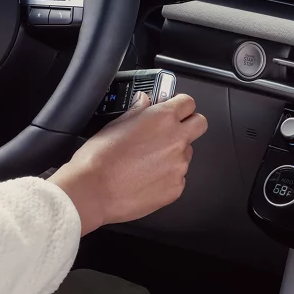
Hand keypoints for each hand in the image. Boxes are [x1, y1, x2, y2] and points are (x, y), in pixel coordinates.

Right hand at [48, 93, 206, 235]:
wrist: (93, 191)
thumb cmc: (99, 159)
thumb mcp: (115, 124)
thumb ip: (137, 111)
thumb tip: (144, 102)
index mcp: (162, 118)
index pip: (188, 102)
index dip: (180, 104)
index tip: (173, 109)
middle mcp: (176, 140)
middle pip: (200, 123)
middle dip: (189, 123)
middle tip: (171, 130)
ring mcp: (179, 166)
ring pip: (187, 153)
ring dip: (174, 153)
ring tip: (147, 161)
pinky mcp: (176, 188)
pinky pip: (179, 177)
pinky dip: (167, 176)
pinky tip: (146, 178)